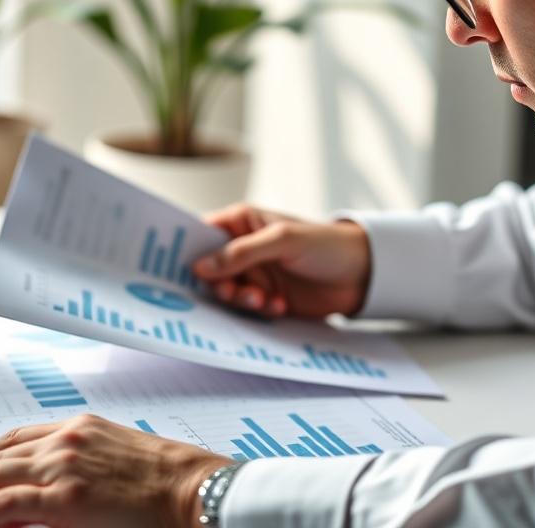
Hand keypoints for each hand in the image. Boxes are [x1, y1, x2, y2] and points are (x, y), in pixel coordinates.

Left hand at [0, 414, 230, 527]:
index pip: (14, 438)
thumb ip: (72, 469)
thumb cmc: (163, 479)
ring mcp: (62, 466)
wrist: (191, 488)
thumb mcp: (111, 460)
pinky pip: (1, 505)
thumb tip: (32, 495)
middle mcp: (66, 439)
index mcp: (79, 427)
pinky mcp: (63, 498)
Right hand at [193, 203, 371, 318]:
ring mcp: (254, 274)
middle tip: (235, 293)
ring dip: (241, 300)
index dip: (184, 249)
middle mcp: (243, 248)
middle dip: (218, 284)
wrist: (362, 275)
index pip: (201, 232)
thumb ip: (242, 253)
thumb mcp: (283, 241)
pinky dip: (259, 311)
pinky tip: (279, 307)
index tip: (172, 269)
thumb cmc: (326, 244)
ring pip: (226, 292)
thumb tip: (200, 266)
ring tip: (264, 301)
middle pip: (208, 270)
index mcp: (242, 222)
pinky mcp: (266, 298)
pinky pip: (246, 310)